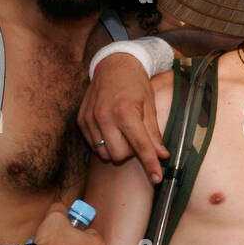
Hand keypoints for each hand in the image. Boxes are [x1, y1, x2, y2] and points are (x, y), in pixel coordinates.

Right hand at [79, 54, 167, 183]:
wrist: (113, 65)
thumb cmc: (135, 84)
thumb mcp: (149, 105)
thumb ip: (153, 133)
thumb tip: (162, 156)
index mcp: (125, 111)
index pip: (140, 146)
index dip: (150, 164)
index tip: (157, 179)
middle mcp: (104, 116)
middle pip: (120, 155)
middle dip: (131, 152)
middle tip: (136, 136)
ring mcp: (90, 119)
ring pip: (105, 154)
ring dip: (117, 150)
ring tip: (123, 132)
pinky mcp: (81, 121)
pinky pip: (93, 146)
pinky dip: (105, 144)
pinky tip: (111, 129)